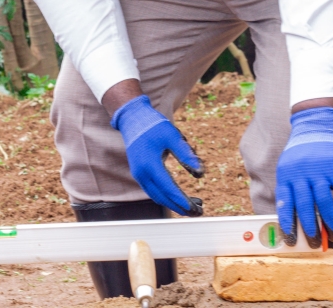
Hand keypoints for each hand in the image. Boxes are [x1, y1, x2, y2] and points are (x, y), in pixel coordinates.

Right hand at [111, 95, 204, 216]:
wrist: (132, 119)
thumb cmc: (154, 126)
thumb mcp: (172, 136)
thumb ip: (185, 154)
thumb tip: (200, 173)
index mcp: (149, 164)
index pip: (168, 188)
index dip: (182, 200)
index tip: (195, 209)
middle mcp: (141, 173)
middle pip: (162, 197)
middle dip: (180, 207)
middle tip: (198, 213)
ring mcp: (139, 175)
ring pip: (157, 196)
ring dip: (174, 204)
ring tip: (193, 207)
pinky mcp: (139, 174)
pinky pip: (153, 191)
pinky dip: (166, 197)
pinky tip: (179, 197)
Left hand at [275, 107, 332, 247]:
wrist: (315, 126)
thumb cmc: (299, 153)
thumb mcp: (286, 167)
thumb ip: (288, 188)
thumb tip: (289, 217)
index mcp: (286, 175)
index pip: (285, 203)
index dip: (287, 223)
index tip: (290, 240)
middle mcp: (301, 173)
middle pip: (305, 205)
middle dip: (310, 227)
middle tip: (314, 243)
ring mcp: (319, 170)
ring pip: (324, 201)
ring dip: (330, 221)